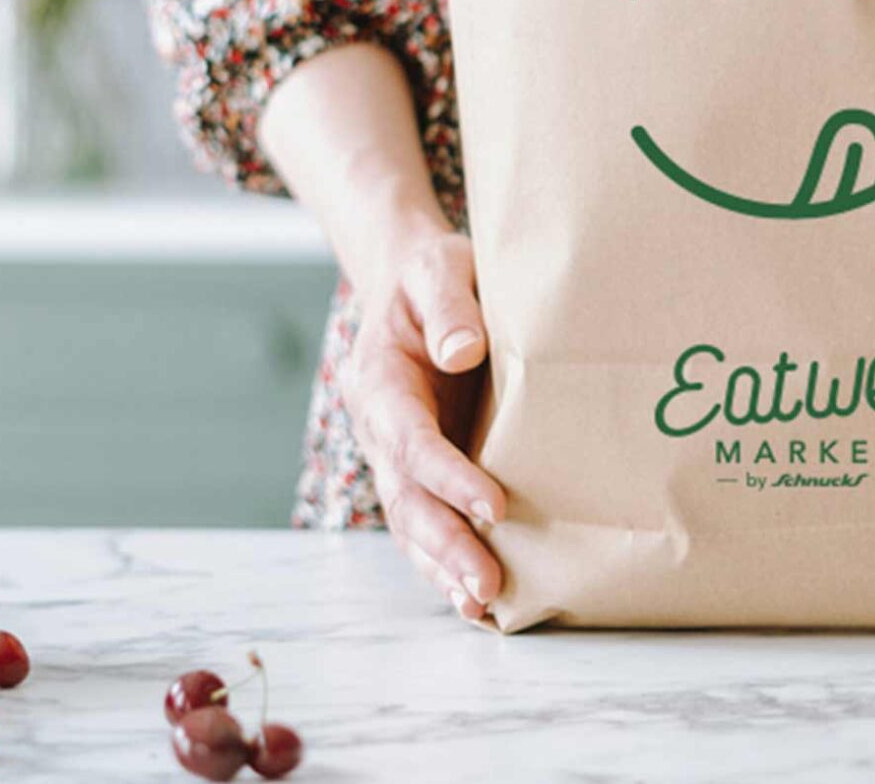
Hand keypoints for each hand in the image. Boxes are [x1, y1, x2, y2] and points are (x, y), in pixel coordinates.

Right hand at [333, 195, 507, 622]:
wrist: (413, 282)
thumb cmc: (433, 272)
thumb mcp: (438, 268)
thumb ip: (449, 305)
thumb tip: (462, 353)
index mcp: (380, 379)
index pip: (412, 439)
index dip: (449, 477)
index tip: (495, 506)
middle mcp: (380, 426)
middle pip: (407, 496)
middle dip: (445, 544)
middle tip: (486, 585)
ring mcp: (395, 454)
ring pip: (411, 521)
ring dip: (443, 566)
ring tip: (482, 606)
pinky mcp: (419, 468)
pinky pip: (425, 521)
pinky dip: (444, 561)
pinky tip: (477, 600)